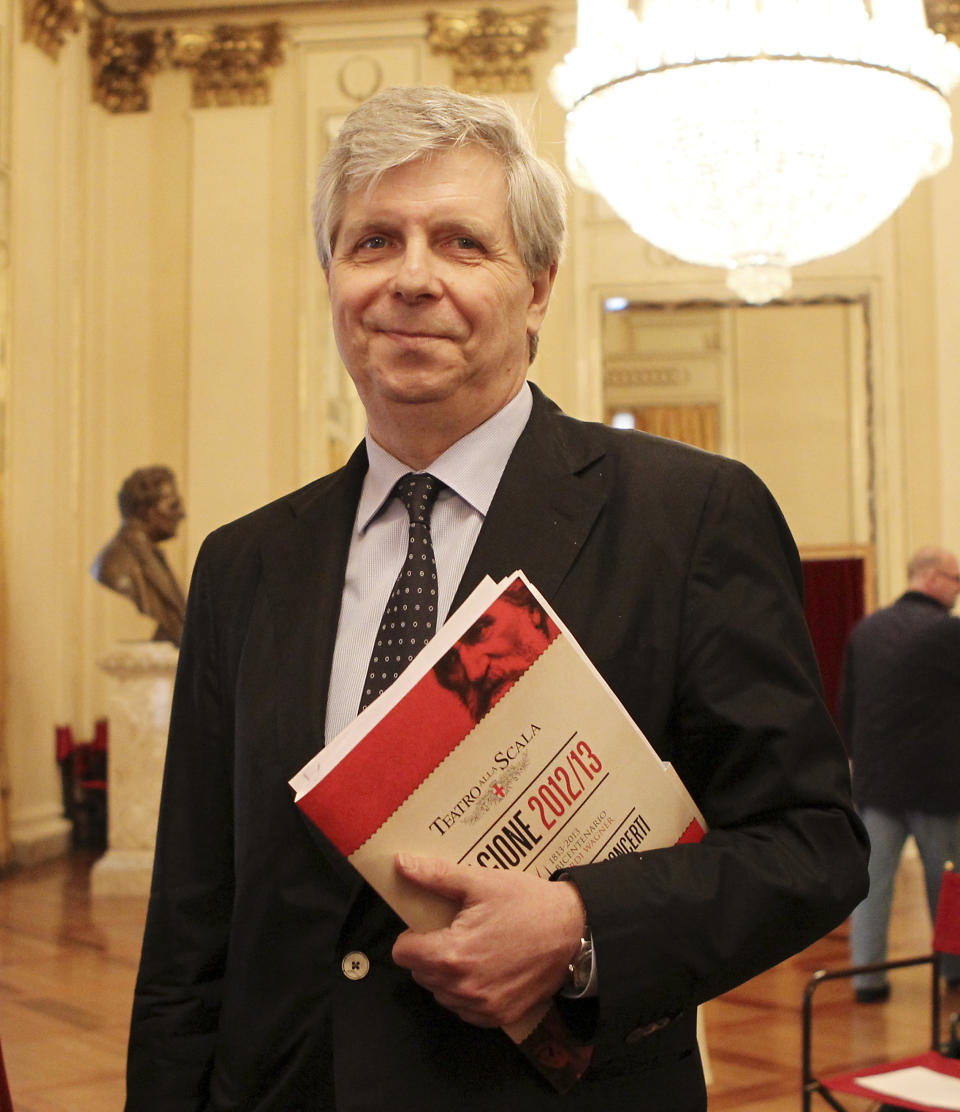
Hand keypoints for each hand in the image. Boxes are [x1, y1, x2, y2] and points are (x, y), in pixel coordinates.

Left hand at [391, 853, 585, 1027]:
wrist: (574, 930)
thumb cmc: (528, 903)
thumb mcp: (480, 881)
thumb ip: (435, 876)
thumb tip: (401, 864)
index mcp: (452, 954)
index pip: (403, 953)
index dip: (413, 934)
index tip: (433, 923)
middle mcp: (463, 988)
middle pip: (419, 973)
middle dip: (430, 951)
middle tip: (457, 929)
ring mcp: (482, 1007)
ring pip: (440, 992)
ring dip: (447, 973)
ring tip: (474, 946)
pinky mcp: (498, 1016)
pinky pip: (464, 1008)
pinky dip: (467, 990)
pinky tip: (486, 966)